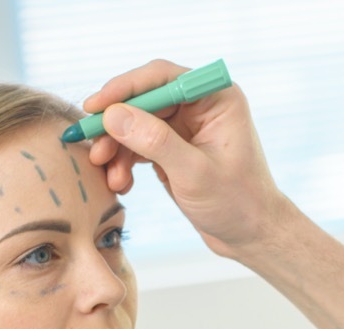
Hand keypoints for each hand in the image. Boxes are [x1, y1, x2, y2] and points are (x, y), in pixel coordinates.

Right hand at [84, 59, 291, 257]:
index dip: (125, 89)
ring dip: (116, 149)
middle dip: (115, 126)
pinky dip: (125, 162)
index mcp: (216, 98)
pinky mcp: (173, 147)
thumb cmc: (237, 203)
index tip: (95, 107)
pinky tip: (121, 184)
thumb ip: (155, 142)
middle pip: (143, 100)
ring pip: (135, 124)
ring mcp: (185, 127)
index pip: (162, 77)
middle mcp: (200, 105)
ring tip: (109, 177)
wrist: (250, 235)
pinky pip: (138, 144)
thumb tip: (113, 115)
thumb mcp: (194, 173)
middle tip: (92, 149)